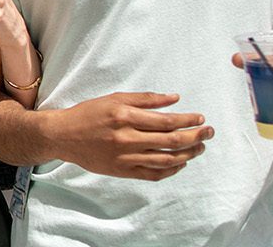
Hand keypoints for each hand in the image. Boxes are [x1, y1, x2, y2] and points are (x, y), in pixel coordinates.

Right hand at [46, 92, 211, 180]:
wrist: (64, 135)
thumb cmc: (89, 113)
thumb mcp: (115, 98)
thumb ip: (146, 99)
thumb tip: (174, 98)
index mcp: (125, 117)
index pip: (166, 121)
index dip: (188, 120)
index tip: (200, 119)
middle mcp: (127, 138)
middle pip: (171, 141)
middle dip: (195, 137)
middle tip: (209, 133)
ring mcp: (125, 157)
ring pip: (166, 160)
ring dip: (187, 154)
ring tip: (199, 148)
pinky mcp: (122, 171)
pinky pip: (153, 174)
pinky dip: (170, 170)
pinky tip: (180, 163)